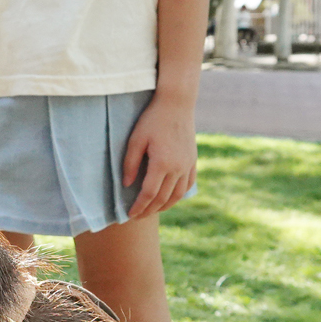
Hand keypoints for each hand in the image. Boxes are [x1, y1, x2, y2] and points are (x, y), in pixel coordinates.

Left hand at [124, 95, 196, 218]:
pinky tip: (170, 198)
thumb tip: (127, 185)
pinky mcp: (193, 161)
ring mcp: (188, 165)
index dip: (139, 207)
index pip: (149, 194)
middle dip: (149, 210)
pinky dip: (179, 195)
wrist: (177, 104)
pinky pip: (188, 185)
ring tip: (152, 210)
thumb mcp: (135, 139)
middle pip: (163, 198)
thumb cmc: (152, 120)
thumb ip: (130, 163)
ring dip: (164, 206)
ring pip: (177, 195)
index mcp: (162, 163)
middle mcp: (178, 168)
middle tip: (137, 217)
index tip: (130, 215)